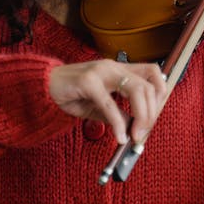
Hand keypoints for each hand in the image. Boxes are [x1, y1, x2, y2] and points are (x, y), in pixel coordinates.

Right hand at [48, 60, 166, 144]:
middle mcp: (113, 67)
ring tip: (135, 136)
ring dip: (142, 116)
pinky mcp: (88, 82)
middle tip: (143, 133)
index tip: (154, 117)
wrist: (43, 86)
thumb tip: (135, 127)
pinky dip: (118, 123)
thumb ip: (118, 113)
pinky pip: (110, 104)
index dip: (160, 94)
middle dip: (152, 112)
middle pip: (148, 84)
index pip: (152, 73)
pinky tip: (119, 136)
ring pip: (136, 90)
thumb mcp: (99, 105)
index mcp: (119, 69)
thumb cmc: (72, 94)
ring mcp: (101, 72)